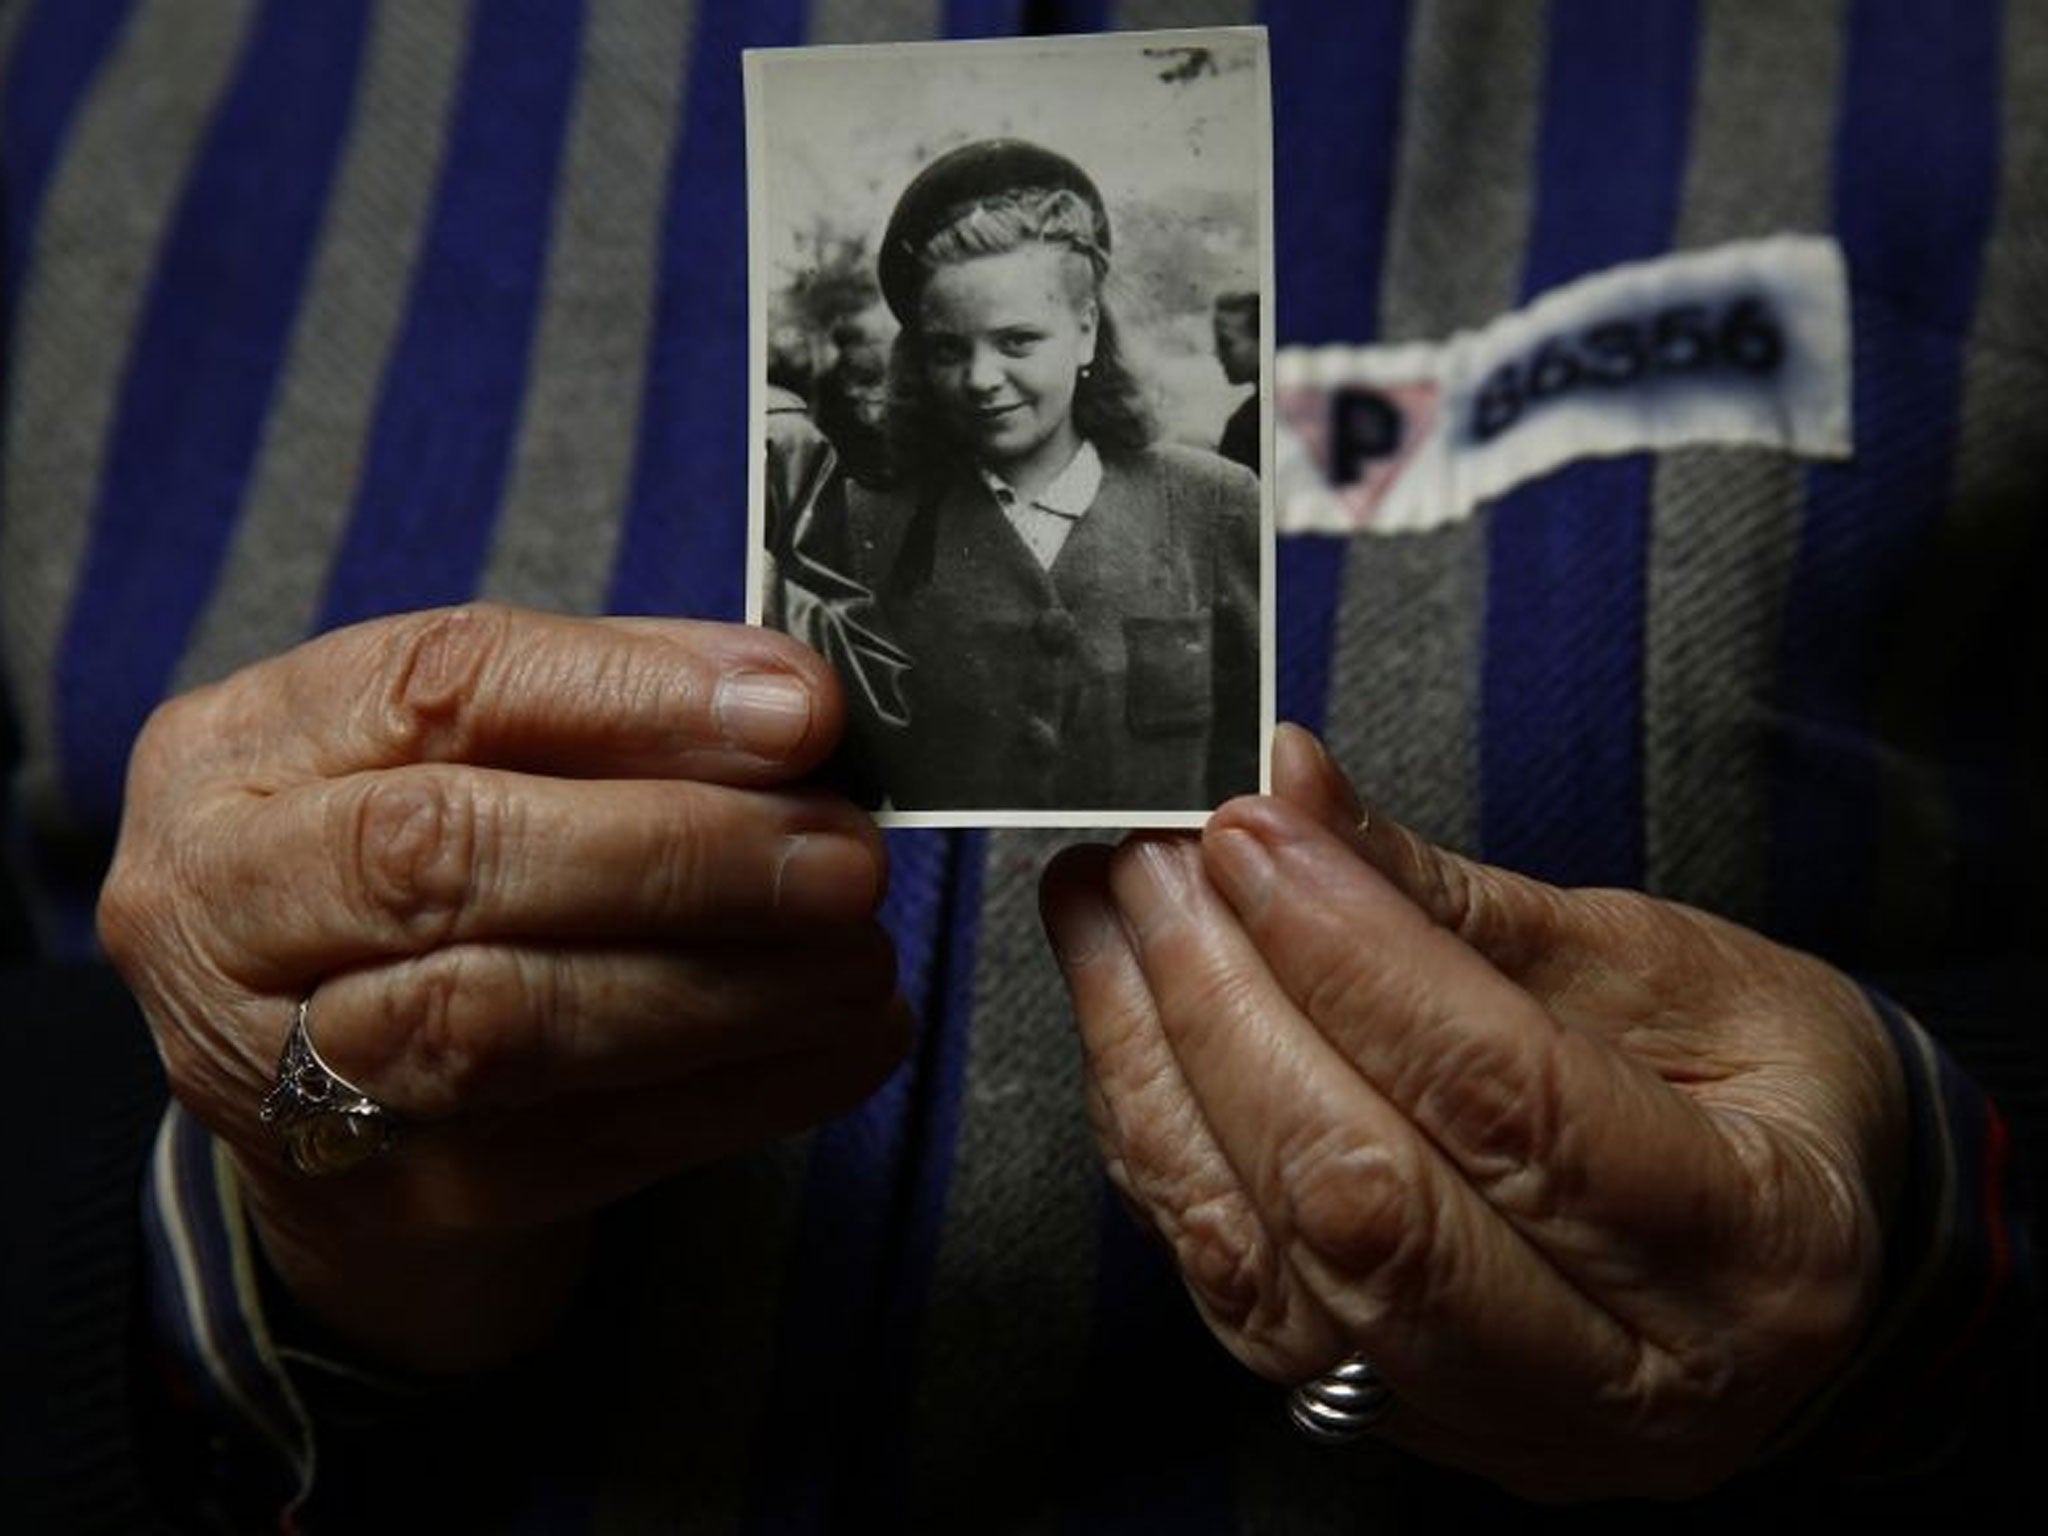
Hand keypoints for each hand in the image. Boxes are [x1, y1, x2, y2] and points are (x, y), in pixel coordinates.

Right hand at [100, 605, 910, 1372]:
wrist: (323, 1072)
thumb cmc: (422, 861)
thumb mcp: (468, 750)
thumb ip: (615, 704)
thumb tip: (794, 702)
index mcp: (237, 756)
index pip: (434, 689)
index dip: (633, 698)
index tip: (798, 715)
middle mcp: (220, 913)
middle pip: (442, 860)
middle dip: (676, 854)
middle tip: (843, 857)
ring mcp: (285, 1076)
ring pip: (502, 1024)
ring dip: (720, 987)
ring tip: (860, 956)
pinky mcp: (397, 1198)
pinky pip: (586, 1147)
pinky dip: (748, 1089)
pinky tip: (851, 1042)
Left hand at [1038, 725, 1904, 1499]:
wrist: (1799, 1253)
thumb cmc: (1757, 1089)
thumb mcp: (1658, 966)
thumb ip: (1455, 898)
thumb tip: (1292, 787)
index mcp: (1753, 1244)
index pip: (1508, 1102)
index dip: (1354, 957)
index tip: (1249, 833)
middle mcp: (1627, 1376)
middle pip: (1367, 1204)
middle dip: (1227, 1004)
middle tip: (1153, 859)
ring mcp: (1495, 1420)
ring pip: (1271, 1265)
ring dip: (1157, 1068)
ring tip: (1102, 915)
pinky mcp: (1392, 1416)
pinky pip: (1233, 1291)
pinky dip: (1160, 1146)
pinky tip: (1121, 1024)